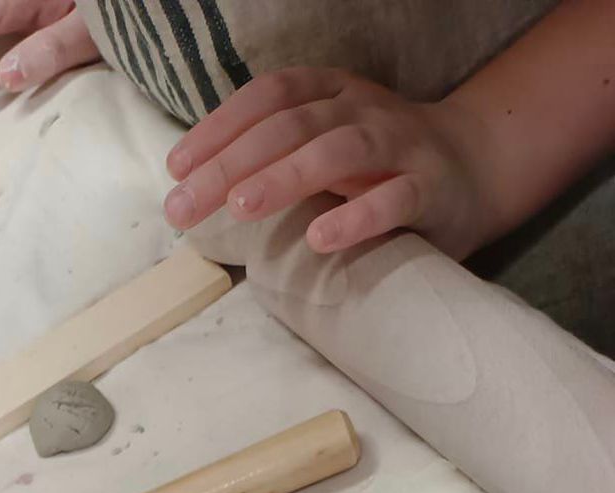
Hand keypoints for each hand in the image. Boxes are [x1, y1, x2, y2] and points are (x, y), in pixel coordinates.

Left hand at [162, 69, 491, 259]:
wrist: (476, 168)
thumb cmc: (379, 166)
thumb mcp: (323, 144)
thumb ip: (272, 155)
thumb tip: (196, 184)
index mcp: (331, 95)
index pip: (268, 97)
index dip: (220, 127)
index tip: (176, 168)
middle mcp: (361, 112)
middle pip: (290, 127)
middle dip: (231, 164)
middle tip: (183, 206)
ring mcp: (399, 147)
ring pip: (339, 151)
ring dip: (285, 177)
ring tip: (239, 207)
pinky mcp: (430, 190)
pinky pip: (395, 199)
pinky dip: (357, 217)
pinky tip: (320, 238)